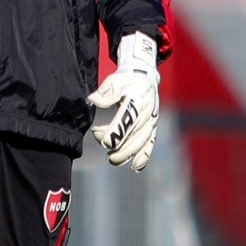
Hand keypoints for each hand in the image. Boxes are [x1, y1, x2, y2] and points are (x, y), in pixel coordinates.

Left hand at [87, 32, 158, 170]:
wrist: (144, 78)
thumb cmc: (125, 80)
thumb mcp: (114, 81)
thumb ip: (105, 92)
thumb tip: (93, 101)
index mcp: (138, 99)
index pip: (127, 119)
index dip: (113, 131)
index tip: (98, 135)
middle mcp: (147, 112)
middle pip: (135, 135)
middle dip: (120, 148)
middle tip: (106, 154)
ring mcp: (151, 122)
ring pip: (142, 143)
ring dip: (128, 154)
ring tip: (112, 160)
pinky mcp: (152, 128)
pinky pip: (150, 144)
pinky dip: (144, 156)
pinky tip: (136, 167)